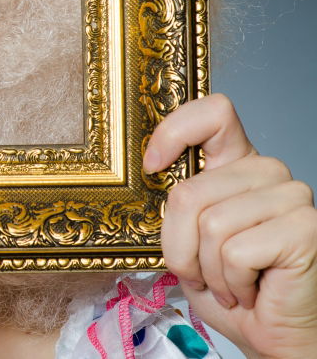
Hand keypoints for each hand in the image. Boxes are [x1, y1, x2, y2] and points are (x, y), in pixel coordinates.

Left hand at [145, 93, 316, 358]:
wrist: (270, 336)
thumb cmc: (228, 288)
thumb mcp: (187, 240)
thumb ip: (177, 203)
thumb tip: (149, 170)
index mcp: (237, 164)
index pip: (213, 114)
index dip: (174, 131)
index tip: (153, 166)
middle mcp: (267, 172)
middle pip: (190, 192)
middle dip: (180, 246)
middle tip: (202, 271)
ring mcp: (292, 196)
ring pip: (211, 223)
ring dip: (207, 269)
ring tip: (229, 283)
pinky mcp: (306, 228)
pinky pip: (235, 250)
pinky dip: (230, 282)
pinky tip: (249, 291)